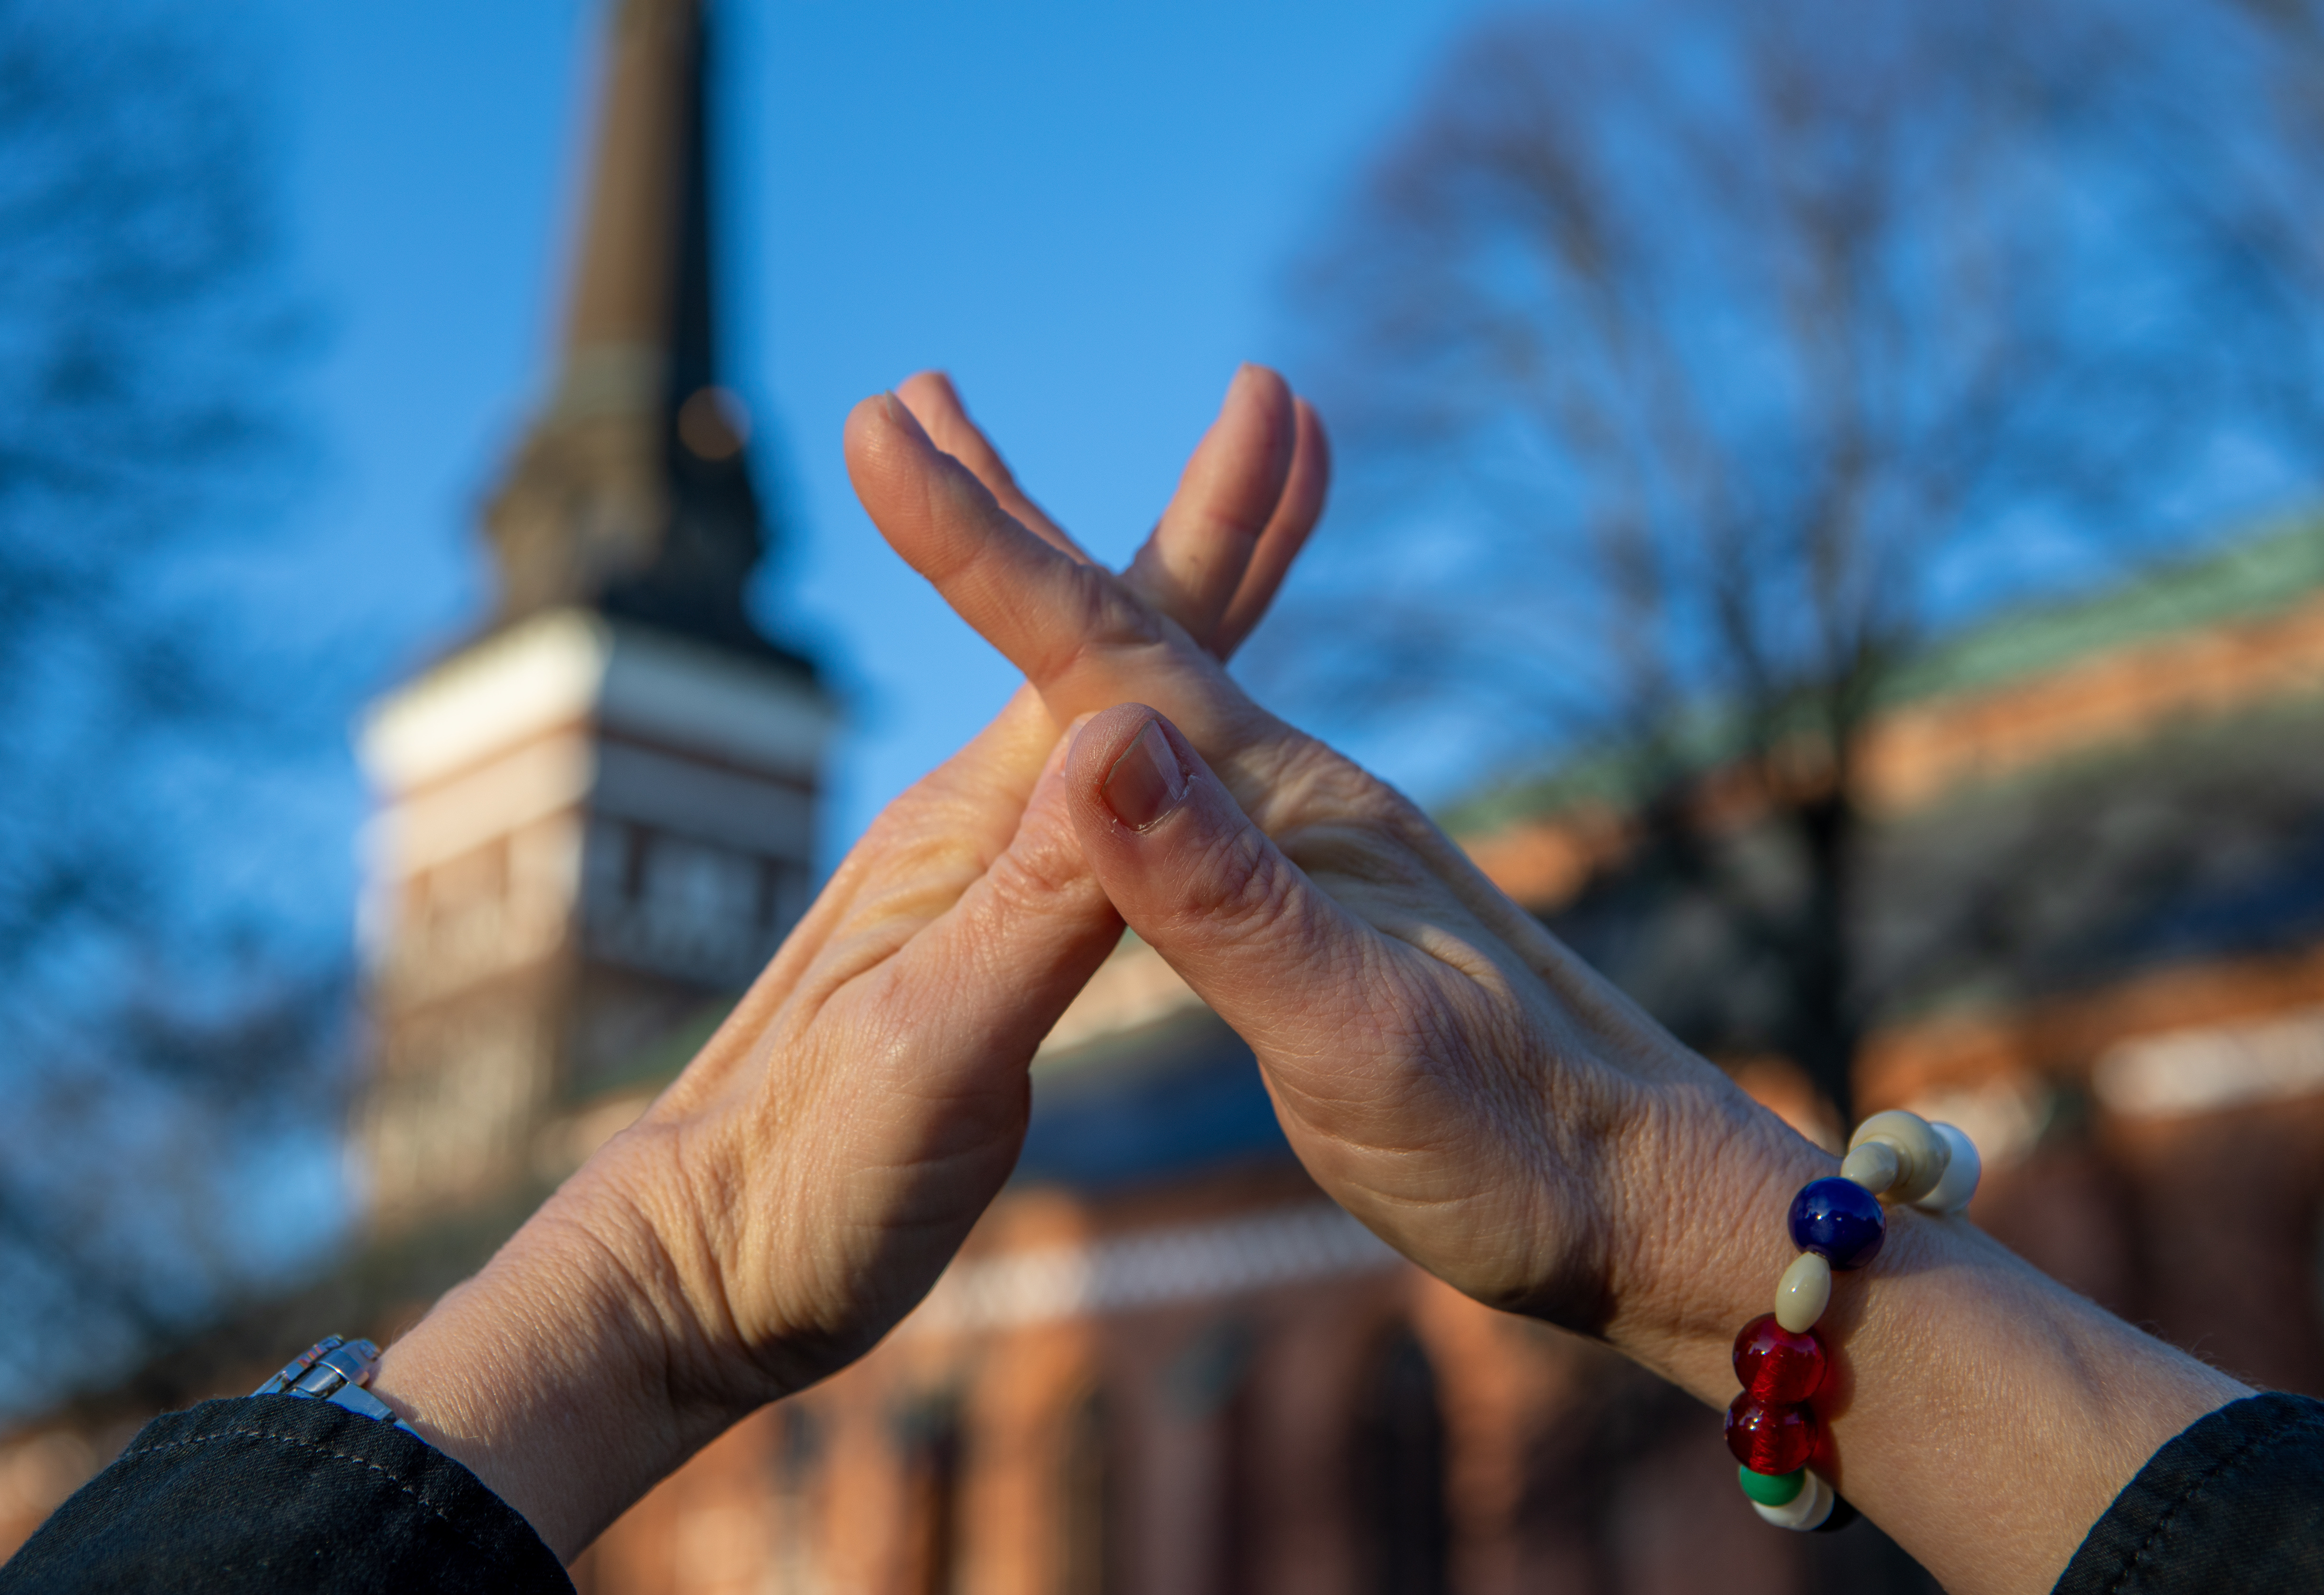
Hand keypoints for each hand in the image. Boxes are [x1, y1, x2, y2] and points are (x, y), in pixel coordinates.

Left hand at [371, 366, 1328, 1556]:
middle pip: (1111, 647)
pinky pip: (1097, 803)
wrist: (699, 1265)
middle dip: (1208, 530)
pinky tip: (1155, 727)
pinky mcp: (987, 941)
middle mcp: (976, 828)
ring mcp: (978, 879)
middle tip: (1277, 409)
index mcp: (974, 834)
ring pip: (1106, 708)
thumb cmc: (804, 1179)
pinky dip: (1152, 731)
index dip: (1206, 539)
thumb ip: (1034, 908)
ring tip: (1230, 514)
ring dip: (1175, 604)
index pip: (1112, 655)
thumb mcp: (931, 1051)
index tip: (1277, 417)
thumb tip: (1126, 742)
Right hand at [850, 408, 2245, 1594]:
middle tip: (910, 406)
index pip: (1105, 656)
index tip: (876, 438)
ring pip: (1149, 686)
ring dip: (1053, 592)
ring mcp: (1304, 842)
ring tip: (978, 510)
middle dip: (1004, 524)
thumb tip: (1101, 739)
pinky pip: (1176, 767)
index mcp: (1288, 808)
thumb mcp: (1355, 1033)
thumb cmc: (1512, 1145)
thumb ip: (1224, 898)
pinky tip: (1099, 718)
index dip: (984, 551)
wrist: (1645, 1198)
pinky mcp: (1309, 898)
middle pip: (1126, 629)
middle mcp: (1294, 795)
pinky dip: (1104, 701)